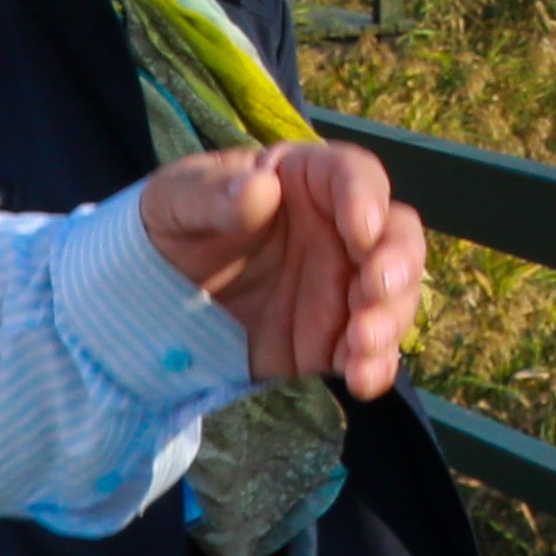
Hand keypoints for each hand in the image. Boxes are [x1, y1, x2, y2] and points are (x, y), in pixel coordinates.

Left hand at [134, 132, 428, 392]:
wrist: (158, 297)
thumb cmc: (174, 225)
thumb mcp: (176, 200)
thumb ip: (213, 195)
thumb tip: (259, 191)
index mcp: (308, 180)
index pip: (354, 177)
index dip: (366, 199)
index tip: (361, 231)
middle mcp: (340, 230)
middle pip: (396, 237)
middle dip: (397, 264)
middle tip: (376, 290)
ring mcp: (343, 286)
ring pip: (394, 297)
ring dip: (389, 320)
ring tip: (363, 344)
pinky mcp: (333, 338)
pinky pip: (369, 351)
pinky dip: (374, 365)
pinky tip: (360, 378)